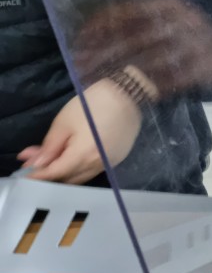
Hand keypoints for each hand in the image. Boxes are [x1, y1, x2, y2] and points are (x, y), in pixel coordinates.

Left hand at [19, 81, 143, 184]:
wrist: (126, 94)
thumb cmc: (91, 104)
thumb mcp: (64, 123)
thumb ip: (49, 147)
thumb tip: (36, 163)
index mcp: (83, 156)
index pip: (55, 173)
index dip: (38, 175)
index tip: (24, 174)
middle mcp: (98, 165)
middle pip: (69, 179)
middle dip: (51, 173)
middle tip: (35, 161)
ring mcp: (110, 163)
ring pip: (82, 176)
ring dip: (66, 171)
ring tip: (53, 157)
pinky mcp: (117, 158)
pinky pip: (94, 169)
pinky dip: (80, 167)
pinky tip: (74, 155)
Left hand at [73, 0, 211, 98]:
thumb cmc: (182, 36)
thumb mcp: (163, 20)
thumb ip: (133, 22)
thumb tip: (85, 34)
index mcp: (171, 3)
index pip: (129, 10)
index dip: (101, 25)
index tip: (78, 40)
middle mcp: (186, 20)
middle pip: (137, 36)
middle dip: (104, 52)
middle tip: (80, 65)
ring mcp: (199, 44)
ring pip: (153, 59)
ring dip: (124, 73)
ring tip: (98, 83)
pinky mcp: (207, 67)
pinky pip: (173, 79)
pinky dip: (150, 87)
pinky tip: (130, 93)